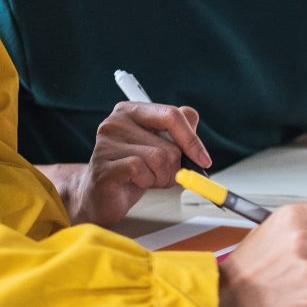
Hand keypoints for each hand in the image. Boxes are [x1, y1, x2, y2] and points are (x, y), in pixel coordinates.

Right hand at [67, 102, 212, 225]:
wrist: (103, 196)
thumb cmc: (134, 171)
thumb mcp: (161, 147)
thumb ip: (178, 130)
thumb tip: (192, 118)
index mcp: (132, 111)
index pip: (172, 115)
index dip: (192, 140)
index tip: (203, 159)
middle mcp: (116, 121)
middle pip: (170, 145)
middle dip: (174, 167)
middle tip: (160, 174)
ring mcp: (107, 142)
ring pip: (159, 159)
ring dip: (161, 177)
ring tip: (147, 178)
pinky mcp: (103, 165)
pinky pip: (142, 171)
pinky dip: (148, 182)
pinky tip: (137, 182)